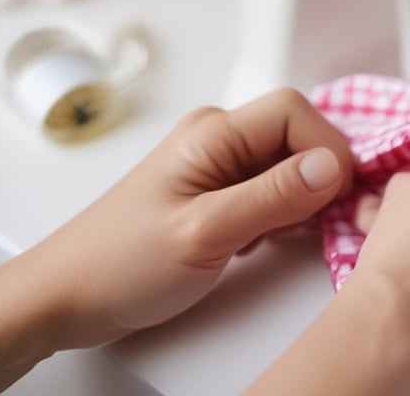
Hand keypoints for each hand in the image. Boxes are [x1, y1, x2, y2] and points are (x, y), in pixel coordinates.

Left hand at [0, 88, 353, 356]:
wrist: (68, 298)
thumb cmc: (123, 263)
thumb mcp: (205, 233)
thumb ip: (272, 196)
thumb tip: (334, 166)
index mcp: (212, 133)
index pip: (295, 112)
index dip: (328, 147)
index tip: (341, 194)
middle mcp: (219, 139)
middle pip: (297, 136)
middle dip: (319, 176)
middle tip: (321, 222)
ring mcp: (218, 166)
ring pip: (288, 165)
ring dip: (302, 198)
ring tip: (284, 237)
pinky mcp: (219, 194)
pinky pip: (272, 189)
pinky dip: (284, 214)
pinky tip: (266, 243)